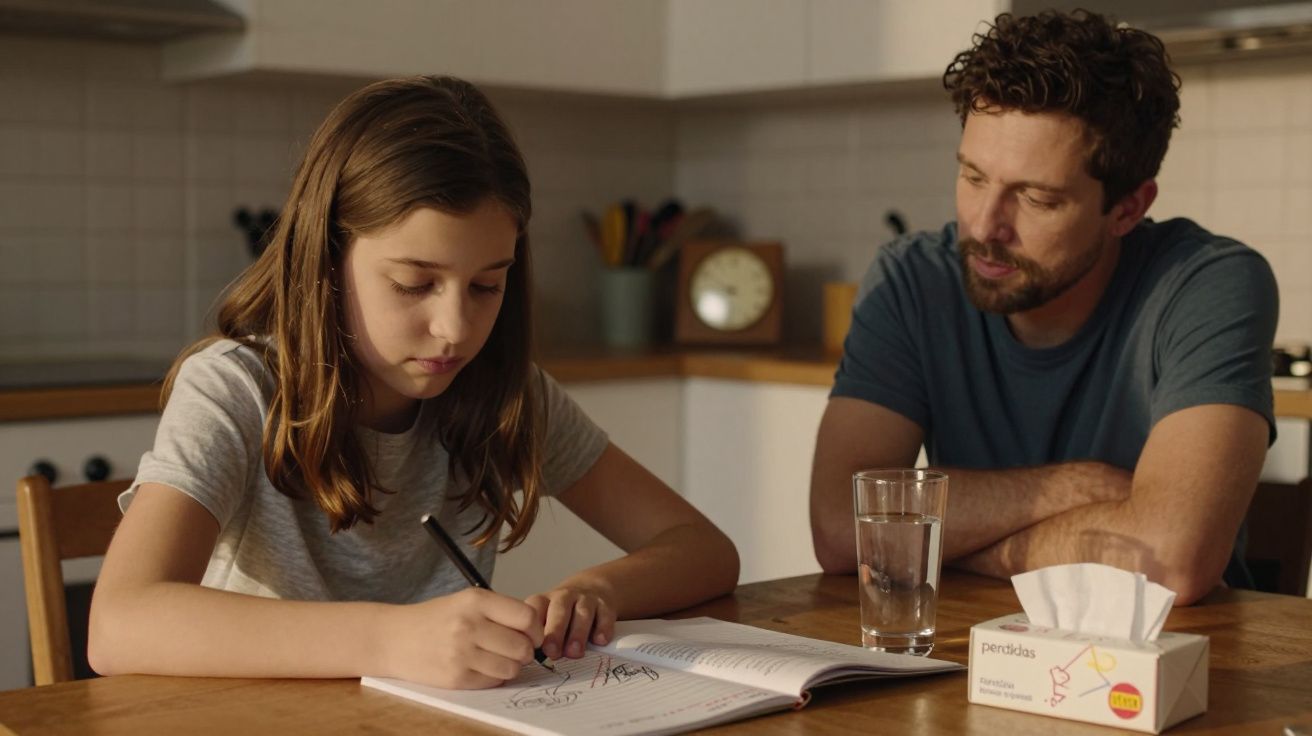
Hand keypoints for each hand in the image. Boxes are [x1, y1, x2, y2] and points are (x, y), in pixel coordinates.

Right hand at [382, 588, 542, 688]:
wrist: (394, 638)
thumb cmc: (436, 619)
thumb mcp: (466, 601)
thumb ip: (500, 611)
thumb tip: (537, 631)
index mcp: (476, 601)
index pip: (526, 617)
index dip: (535, 629)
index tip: (532, 634)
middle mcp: (469, 625)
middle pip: (522, 646)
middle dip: (525, 651)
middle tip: (516, 649)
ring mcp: (462, 653)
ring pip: (512, 668)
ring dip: (511, 666)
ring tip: (497, 658)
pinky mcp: (456, 678)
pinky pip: (494, 681)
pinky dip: (494, 677)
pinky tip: (481, 667)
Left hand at [526, 583, 616, 659]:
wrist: (592, 588)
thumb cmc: (563, 614)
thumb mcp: (547, 618)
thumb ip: (540, 637)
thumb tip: (531, 660)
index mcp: (544, 601)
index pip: (535, 608)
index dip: (531, 626)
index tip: (529, 646)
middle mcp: (564, 597)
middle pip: (559, 610)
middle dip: (555, 631)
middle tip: (552, 652)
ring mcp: (586, 600)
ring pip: (582, 613)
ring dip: (578, 633)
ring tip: (575, 653)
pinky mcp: (605, 606)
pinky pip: (605, 616)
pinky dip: (603, 629)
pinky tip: (599, 641)